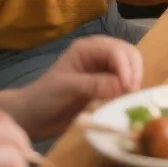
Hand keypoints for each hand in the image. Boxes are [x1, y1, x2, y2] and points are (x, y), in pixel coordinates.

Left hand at [11, 36, 144, 140]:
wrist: (33, 118)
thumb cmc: (44, 99)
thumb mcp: (66, 89)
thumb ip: (93, 85)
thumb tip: (123, 85)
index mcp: (86, 49)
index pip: (114, 51)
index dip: (125, 67)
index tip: (129, 88)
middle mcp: (98, 54)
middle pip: (127, 54)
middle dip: (133, 70)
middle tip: (133, 92)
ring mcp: (103, 69)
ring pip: (130, 66)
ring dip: (134, 78)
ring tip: (130, 96)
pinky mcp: (107, 84)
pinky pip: (125, 81)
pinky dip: (130, 88)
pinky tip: (127, 99)